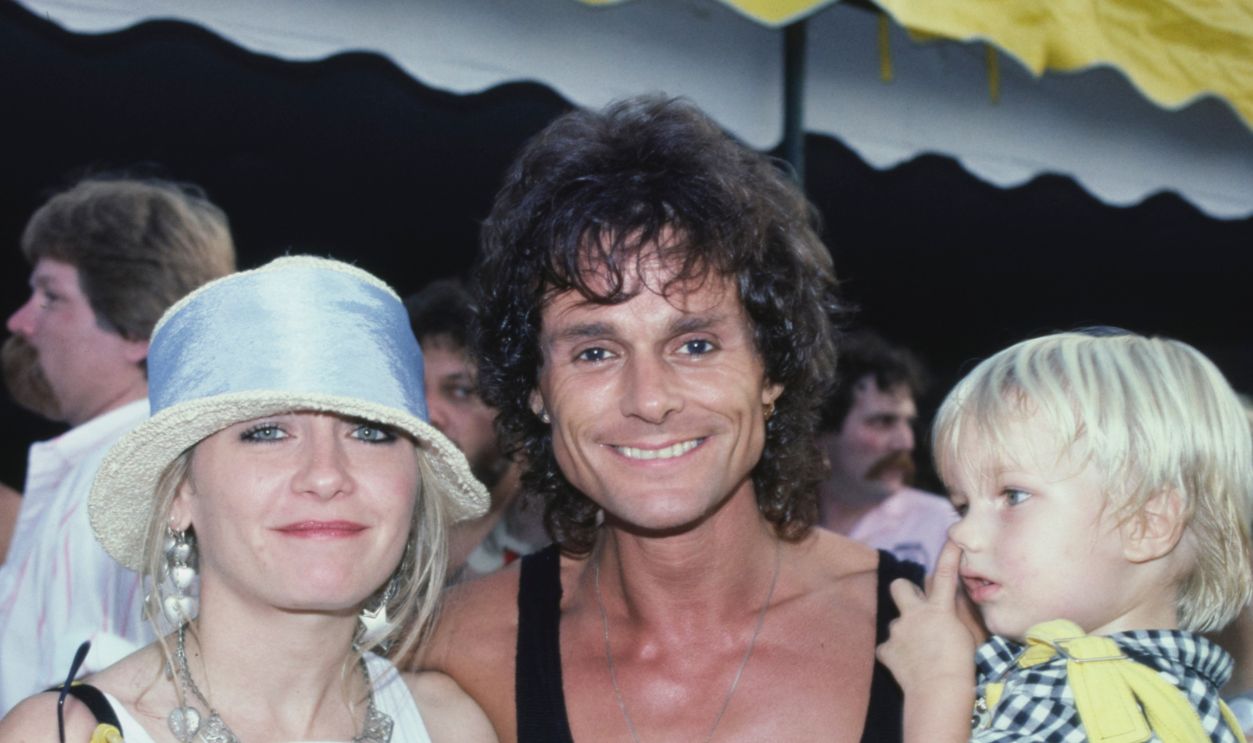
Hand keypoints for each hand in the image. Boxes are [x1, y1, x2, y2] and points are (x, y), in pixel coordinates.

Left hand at [877, 540, 975, 694]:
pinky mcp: (886, 649)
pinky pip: (888, 648)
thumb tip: (953, 603)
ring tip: (919, 653)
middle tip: (916, 607)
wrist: (939, 691)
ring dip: (905, 631)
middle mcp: (914, 614)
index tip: (951, 536)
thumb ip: (958, 615)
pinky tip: (906, 666)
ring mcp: (897, 630)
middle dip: (906, 592)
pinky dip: (895, 654)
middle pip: (900, 586)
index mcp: (939, 609)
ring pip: (896, 622)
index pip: (945, 574)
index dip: (948, 554)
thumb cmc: (962, 666)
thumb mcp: (969, 636)